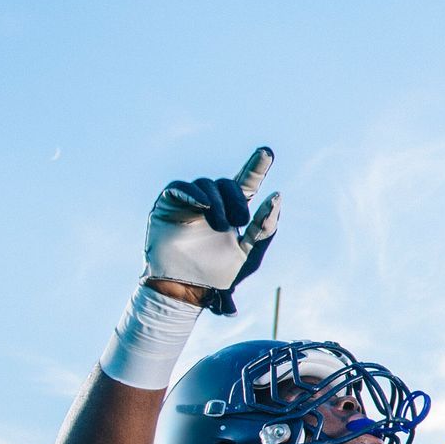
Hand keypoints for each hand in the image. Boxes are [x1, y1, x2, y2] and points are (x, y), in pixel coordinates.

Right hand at [143, 147, 281, 314]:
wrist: (188, 292)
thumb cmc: (219, 275)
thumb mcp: (250, 253)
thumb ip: (264, 227)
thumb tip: (276, 196)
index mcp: (232, 211)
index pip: (246, 183)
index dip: (256, 167)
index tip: (267, 152)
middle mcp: (212, 203)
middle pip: (228, 182)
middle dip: (237, 198)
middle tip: (240, 221)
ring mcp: (190, 203)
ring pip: (206, 184)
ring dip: (218, 202)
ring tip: (221, 226)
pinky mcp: (168, 206)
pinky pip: (179, 187)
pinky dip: (192, 192)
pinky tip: (203, 204)